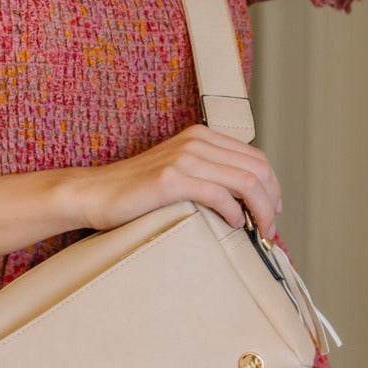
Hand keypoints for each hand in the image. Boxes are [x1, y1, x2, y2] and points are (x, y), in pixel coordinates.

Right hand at [72, 125, 282, 238]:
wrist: (95, 193)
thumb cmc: (136, 191)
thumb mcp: (179, 171)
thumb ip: (208, 174)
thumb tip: (247, 200)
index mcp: (201, 136)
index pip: (256, 158)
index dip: (272, 186)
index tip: (273, 211)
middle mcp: (196, 142)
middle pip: (257, 169)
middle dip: (271, 201)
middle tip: (270, 228)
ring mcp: (184, 158)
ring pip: (245, 182)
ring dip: (260, 211)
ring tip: (259, 232)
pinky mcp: (172, 179)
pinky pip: (220, 195)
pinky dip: (235, 213)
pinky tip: (234, 225)